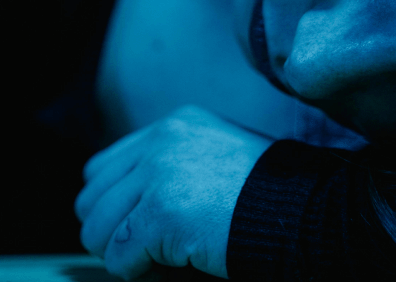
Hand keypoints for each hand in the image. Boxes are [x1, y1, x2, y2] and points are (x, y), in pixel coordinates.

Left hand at [75, 105, 272, 280]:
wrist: (304, 214)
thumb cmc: (267, 197)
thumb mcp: (214, 159)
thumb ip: (169, 168)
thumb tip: (120, 209)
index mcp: (172, 126)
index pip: (101, 168)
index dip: (110, 205)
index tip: (132, 227)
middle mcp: (161, 143)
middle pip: (91, 198)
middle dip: (108, 232)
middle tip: (136, 251)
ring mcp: (160, 176)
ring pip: (98, 229)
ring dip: (119, 254)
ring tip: (149, 262)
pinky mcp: (162, 214)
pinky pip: (120, 255)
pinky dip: (134, 271)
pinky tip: (162, 270)